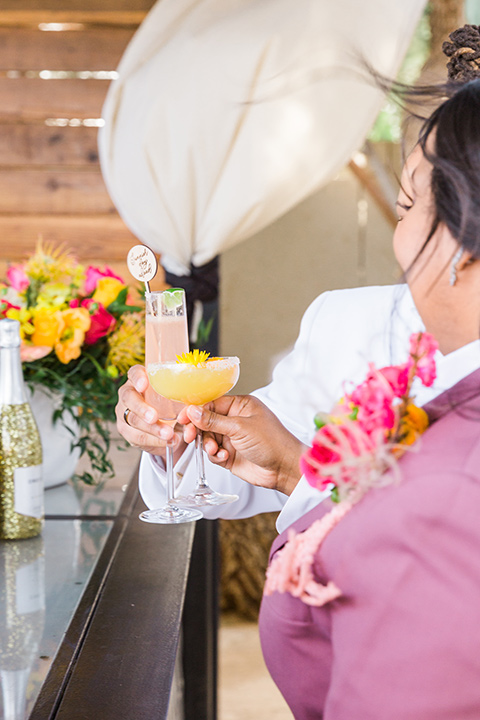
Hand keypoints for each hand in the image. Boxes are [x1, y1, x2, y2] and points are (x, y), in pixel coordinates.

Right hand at [116, 365, 186, 459]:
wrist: (167, 427)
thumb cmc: (174, 405)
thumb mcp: (180, 399)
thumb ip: (186, 400)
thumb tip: (197, 407)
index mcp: (141, 379)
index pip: (134, 373)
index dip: (138, 378)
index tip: (144, 385)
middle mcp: (129, 393)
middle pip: (129, 397)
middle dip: (142, 408)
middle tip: (154, 417)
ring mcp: (125, 412)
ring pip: (132, 419)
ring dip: (152, 428)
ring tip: (168, 434)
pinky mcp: (127, 430)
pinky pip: (137, 436)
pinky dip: (154, 440)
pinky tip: (167, 442)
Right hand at [177, 395, 306, 495]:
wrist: (284, 468)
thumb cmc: (273, 442)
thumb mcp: (240, 427)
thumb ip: (214, 420)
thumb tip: (194, 411)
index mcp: (240, 406)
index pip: (211, 404)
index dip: (196, 411)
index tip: (184, 418)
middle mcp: (235, 420)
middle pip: (206, 421)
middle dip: (198, 429)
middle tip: (191, 436)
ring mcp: (232, 438)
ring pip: (208, 438)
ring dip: (208, 444)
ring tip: (216, 450)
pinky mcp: (230, 454)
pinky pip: (213, 453)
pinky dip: (215, 455)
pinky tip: (224, 457)